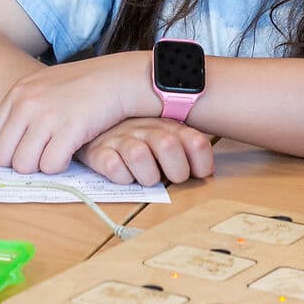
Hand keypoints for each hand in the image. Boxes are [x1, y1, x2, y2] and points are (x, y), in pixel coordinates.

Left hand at [0, 53, 156, 175]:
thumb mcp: (44, 84)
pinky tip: (71, 152)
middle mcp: (27, 103)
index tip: (26, 148)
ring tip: (57, 153)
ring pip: (25, 165)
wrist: (117, 78)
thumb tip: (8, 139)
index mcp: (18, 92)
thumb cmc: (83, 84)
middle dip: (22, 162)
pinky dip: (60, 166)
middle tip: (42, 156)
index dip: (10, 148)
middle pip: (4, 155)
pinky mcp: (69, 130)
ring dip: (41, 165)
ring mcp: (47, 117)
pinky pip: (50, 166)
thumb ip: (24, 106)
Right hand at [79, 117, 214, 185]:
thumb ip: (188, 150)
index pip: (195, 142)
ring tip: (145, 178)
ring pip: (139, 155)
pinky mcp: (98, 151)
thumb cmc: (139, 139)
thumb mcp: (167, 138)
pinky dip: (121, 176)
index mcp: (168, 126)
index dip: (201, 162)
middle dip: (175, 171)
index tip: (198, 173)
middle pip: (168, 145)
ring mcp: (121, 138)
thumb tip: (207, 170)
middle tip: (170, 178)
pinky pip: (113, 166)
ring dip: (147, 175)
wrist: (96, 125)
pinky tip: (124, 174)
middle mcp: (146, 128)